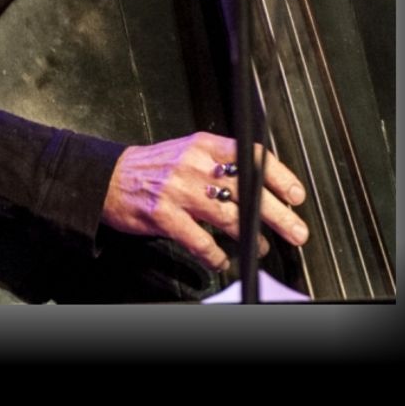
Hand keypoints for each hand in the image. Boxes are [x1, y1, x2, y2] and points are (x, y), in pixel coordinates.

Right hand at [101, 132, 308, 271]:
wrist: (108, 177)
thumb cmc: (152, 168)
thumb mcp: (186, 151)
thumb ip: (219, 162)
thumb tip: (259, 184)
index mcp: (201, 145)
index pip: (249, 155)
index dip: (278, 176)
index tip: (295, 195)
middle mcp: (192, 165)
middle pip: (247, 189)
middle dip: (277, 214)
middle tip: (296, 230)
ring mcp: (178, 191)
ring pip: (228, 217)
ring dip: (251, 237)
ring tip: (261, 246)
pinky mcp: (163, 215)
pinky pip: (200, 242)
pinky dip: (215, 255)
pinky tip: (220, 260)